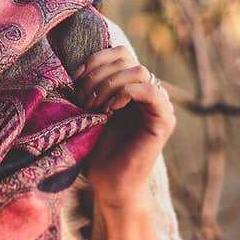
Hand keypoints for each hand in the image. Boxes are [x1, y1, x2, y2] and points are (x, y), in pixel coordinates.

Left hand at [73, 47, 175, 207]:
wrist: (109, 185)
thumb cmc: (96, 150)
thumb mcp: (91, 109)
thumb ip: (94, 83)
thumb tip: (79, 60)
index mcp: (132, 86)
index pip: (120, 53)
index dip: (96, 60)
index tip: (75, 79)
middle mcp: (149, 92)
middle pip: (127, 59)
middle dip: (98, 75)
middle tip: (82, 98)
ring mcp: (159, 106)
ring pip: (139, 71)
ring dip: (109, 85)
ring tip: (94, 106)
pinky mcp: (164, 121)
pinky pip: (150, 91)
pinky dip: (125, 93)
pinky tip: (110, 110)